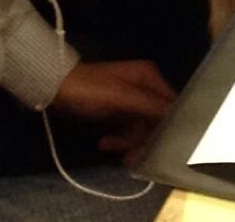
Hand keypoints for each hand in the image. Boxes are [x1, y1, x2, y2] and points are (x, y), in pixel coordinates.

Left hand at [52, 59, 175, 165]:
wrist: (56, 90)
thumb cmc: (90, 90)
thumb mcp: (122, 97)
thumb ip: (151, 106)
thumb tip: (179, 116)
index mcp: (148, 76)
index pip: (170, 104)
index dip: (170, 125)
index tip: (166, 148)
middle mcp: (143, 86)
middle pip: (155, 119)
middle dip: (144, 139)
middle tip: (132, 158)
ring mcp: (130, 99)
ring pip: (140, 128)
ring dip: (129, 142)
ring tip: (112, 151)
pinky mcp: (117, 111)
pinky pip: (126, 129)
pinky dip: (118, 139)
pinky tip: (104, 143)